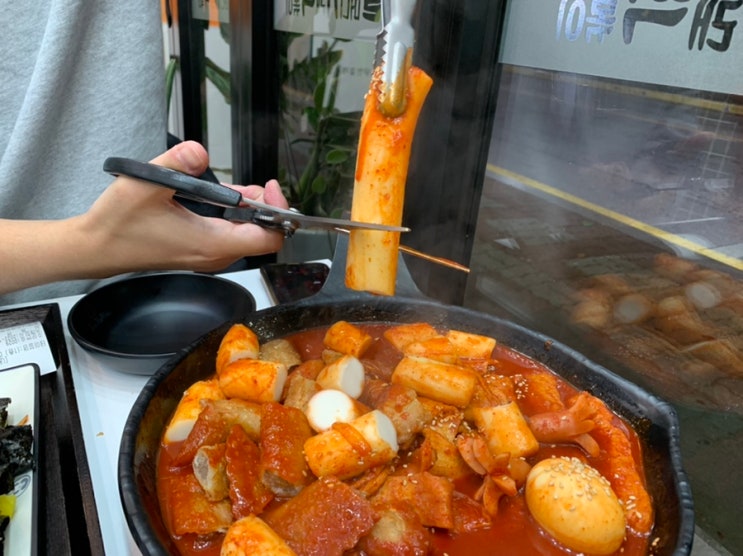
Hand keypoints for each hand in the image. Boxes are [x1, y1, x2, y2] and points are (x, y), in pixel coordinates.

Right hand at [81, 140, 288, 273]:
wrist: (96, 248)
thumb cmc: (118, 224)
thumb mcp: (145, 184)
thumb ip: (176, 164)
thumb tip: (199, 151)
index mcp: (211, 243)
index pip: (269, 238)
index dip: (278, 212)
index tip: (268, 187)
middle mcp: (214, 254)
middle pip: (261, 234)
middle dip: (262, 206)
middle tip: (250, 183)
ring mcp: (207, 256)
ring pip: (245, 234)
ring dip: (246, 209)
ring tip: (231, 187)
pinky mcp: (199, 252)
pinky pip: (229, 234)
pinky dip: (232, 215)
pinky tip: (217, 197)